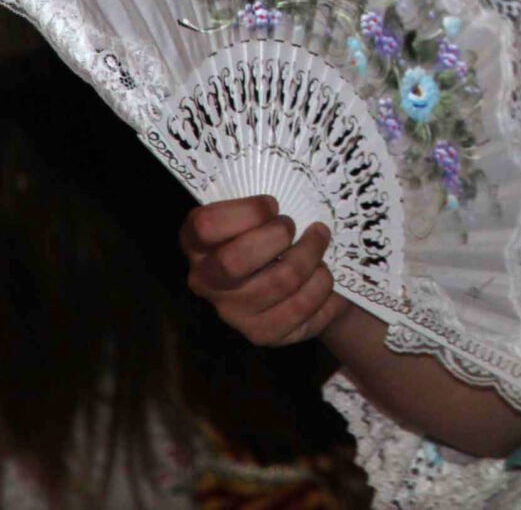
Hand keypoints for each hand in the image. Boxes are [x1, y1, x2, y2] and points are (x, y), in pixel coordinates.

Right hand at [182, 196, 346, 347]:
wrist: (291, 281)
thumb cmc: (269, 232)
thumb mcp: (256, 213)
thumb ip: (258, 204)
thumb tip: (286, 187)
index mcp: (197, 243)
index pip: (205, 225)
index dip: (247, 211)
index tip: (272, 205)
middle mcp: (206, 281)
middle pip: (236, 260)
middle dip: (279, 235)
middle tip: (294, 226)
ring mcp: (232, 312)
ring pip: (280, 281)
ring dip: (312, 256)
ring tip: (319, 243)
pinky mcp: (262, 334)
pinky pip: (302, 308)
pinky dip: (323, 287)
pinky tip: (323, 275)